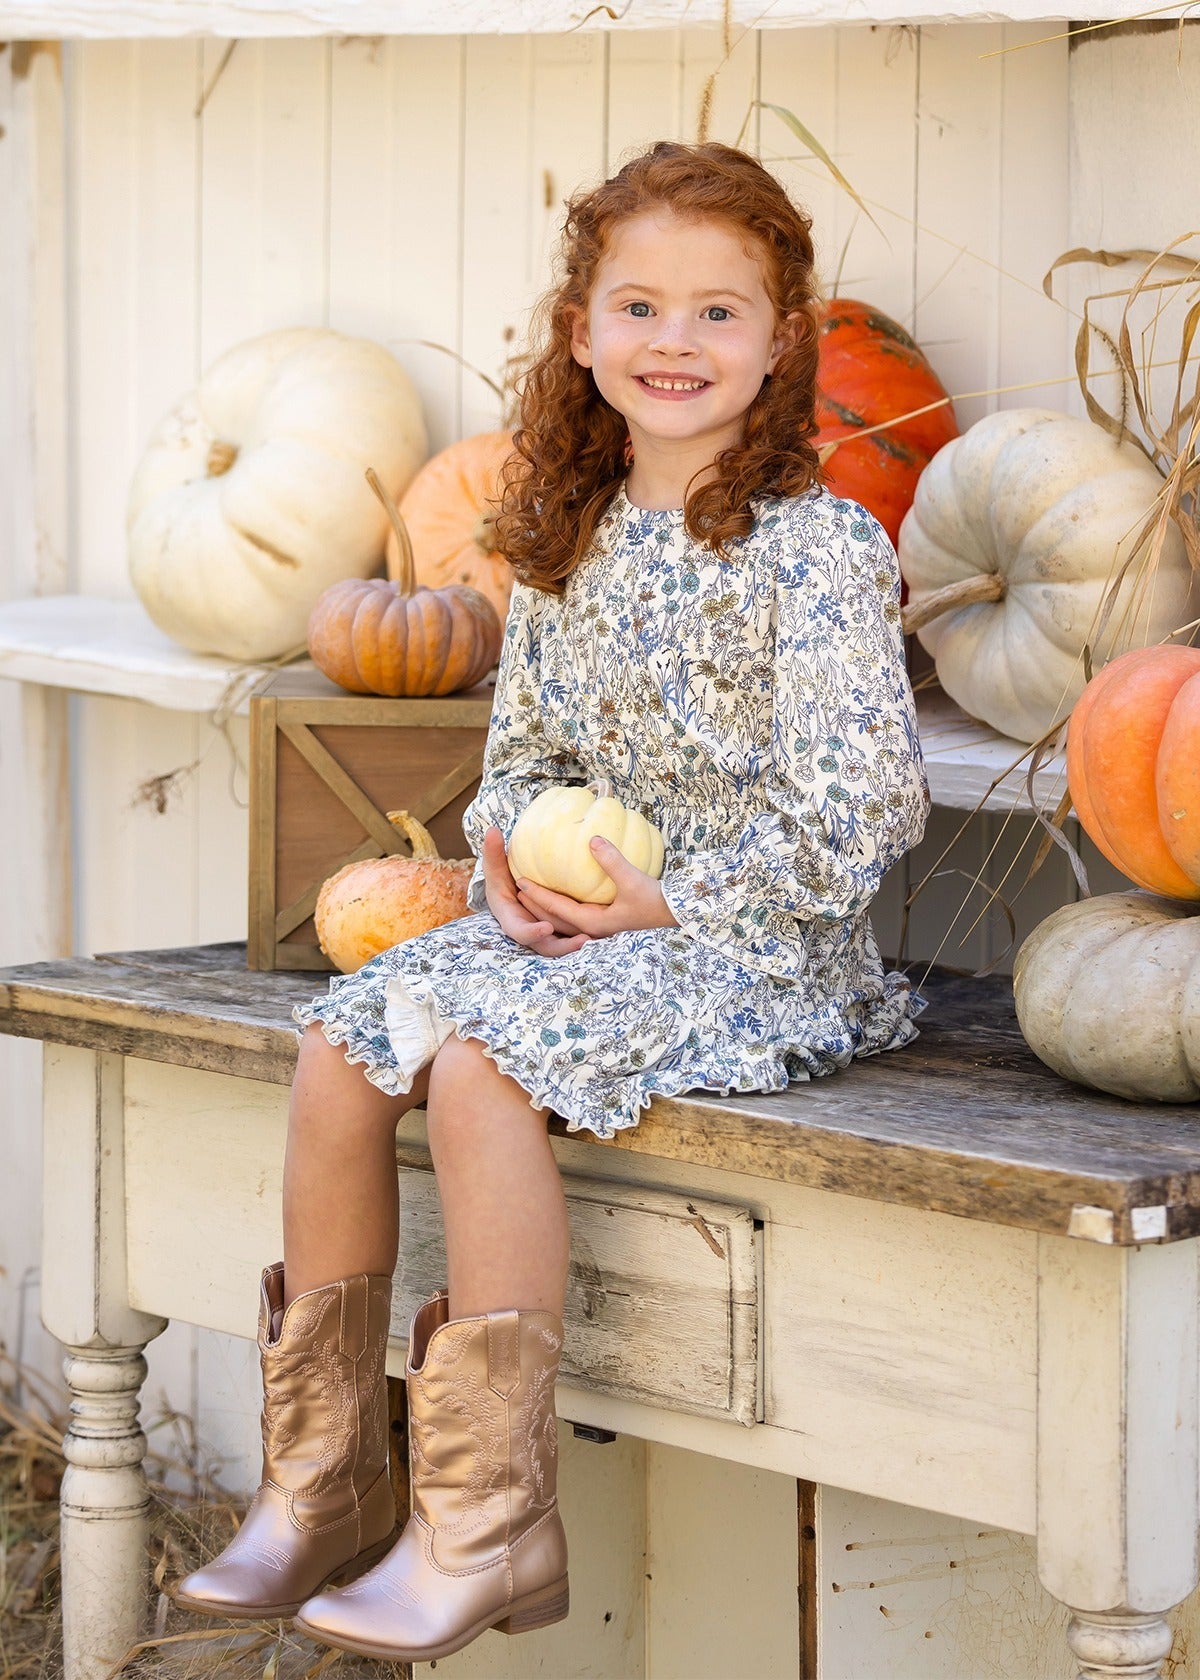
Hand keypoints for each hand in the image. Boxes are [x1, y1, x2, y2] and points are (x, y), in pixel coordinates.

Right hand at [481, 827, 592, 957]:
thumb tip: (491, 829)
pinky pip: (572, 936)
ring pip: (563, 944)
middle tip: (583, 939)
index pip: (521, 933)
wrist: (508, 892)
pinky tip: (607, 929)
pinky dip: (585, 936)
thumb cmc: (500, 879)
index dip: (533, 932)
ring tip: (597, 938)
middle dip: (564, 946)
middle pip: (547, 946)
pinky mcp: (559, 933)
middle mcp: (530, 933)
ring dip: (579, 943)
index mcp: (512, 922)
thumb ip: (492, 854)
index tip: (545, 928)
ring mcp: (545, 936)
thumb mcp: (495, 870)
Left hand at [514, 834, 678, 938]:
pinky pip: (577, 913)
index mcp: (595, 922)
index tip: (520, 880)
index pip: (557, 908)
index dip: (538, 895)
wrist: (677, 912)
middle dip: (534, 905)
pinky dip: (563, 904)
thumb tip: (592, 839)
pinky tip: (562, 890)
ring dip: (546, 906)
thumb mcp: (633, 879)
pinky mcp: (607, 920)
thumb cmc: (656, 900)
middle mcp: (594, 928)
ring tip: (531, 891)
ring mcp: (600, 926)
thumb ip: (612, 860)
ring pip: (565, 918)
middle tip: (516, 887)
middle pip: (555, 918)